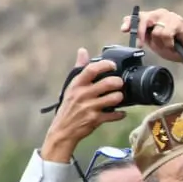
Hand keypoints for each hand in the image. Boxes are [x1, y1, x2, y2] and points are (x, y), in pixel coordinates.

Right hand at [40, 48, 126, 162]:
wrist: (62, 130)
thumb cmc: (68, 107)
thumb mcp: (71, 87)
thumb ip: (79, 69)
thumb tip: (82, 51)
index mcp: (77, 85)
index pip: (91, 69)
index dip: (105, 65)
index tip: (113, 65)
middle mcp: (83, 95)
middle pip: (108, 83)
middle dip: (118, 82)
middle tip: (120, 84)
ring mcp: (90, 108)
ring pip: (114, 98)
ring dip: (120, 97)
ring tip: (119, 97)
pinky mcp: (95, 119)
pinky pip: (114, 115)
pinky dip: (120, 114)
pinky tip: (120, 113)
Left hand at [120, 8, 182, 73]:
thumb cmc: (173, 48)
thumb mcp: (153, 42)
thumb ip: (142, 34)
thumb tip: (126, 27)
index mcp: (154, 17)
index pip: (138, 16)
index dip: (130, 22)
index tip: (124, 30)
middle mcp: (161, 14)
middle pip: (144, 19)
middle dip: (141, 33)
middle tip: (142, 45)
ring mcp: (171, 16)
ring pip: (156, 31)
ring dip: (161, 43)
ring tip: (168, 46)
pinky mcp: (179, 22)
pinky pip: (166, 34)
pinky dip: (168, 43)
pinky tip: (173, 45)